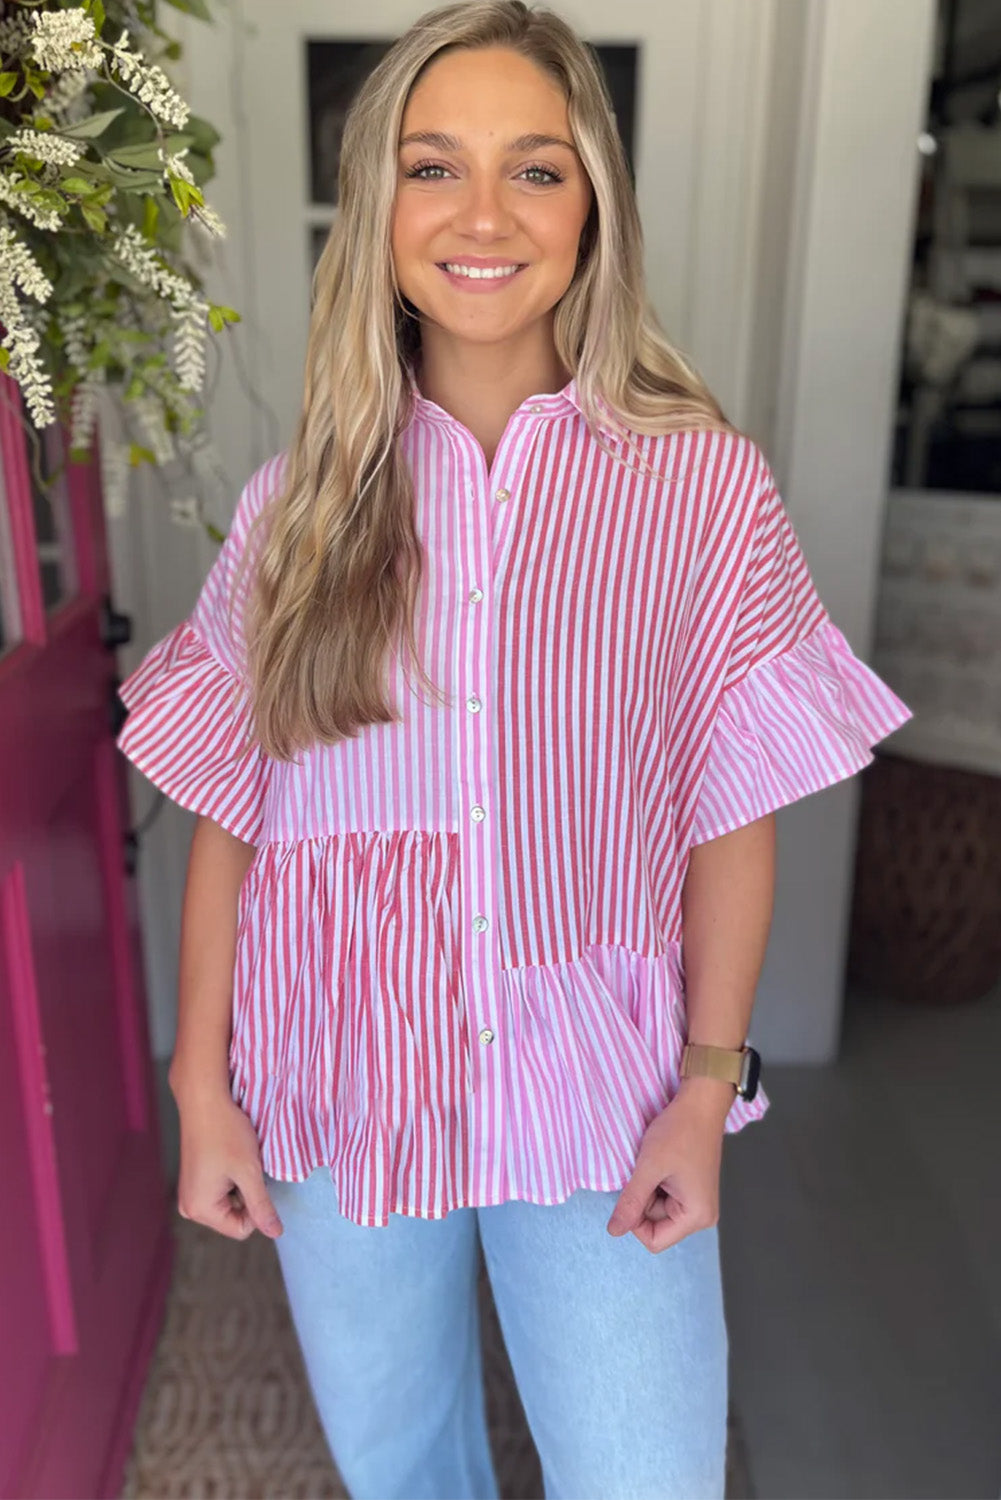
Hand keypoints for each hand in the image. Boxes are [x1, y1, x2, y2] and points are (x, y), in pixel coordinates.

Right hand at [174, 1089, 283, 1241]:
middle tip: (243, 1166)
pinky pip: (220, 1191)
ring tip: (235, 1159)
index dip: (256, 1206)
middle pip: (233, 1218)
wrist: (204, 1100)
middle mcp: (189, 1207)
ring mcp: (189, 1194)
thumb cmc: (226, 1133)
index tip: (253, 1178)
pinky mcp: (193, 1181)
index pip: (242, 1229)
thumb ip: (262, 1206)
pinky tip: (227, 1155)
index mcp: (200, 1210)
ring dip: (239, 1184)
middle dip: (246, 1194)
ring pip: (229, 1203)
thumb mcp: (249, 1172)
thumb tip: (276, 1233)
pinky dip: (230, 1177)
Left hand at [605, 1080, 730, 1252]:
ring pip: (656, 1210)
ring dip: (647, 1189)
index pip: (654, 1240)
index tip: (634, 1190)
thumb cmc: (679, 1132)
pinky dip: (655, 1182)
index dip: (635, 1221)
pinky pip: (664, 1198)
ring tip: (655, 1164)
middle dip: (643, 1200)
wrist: (700, 1103)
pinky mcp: (691, 1190)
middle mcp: (701, 1216)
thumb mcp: (649, 1167)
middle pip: (656, 1225)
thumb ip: (631, 1202)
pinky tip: (661, 1163)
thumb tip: (614, 1232)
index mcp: (696, 1216)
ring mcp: (697, 1203)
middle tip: (647, 1171)